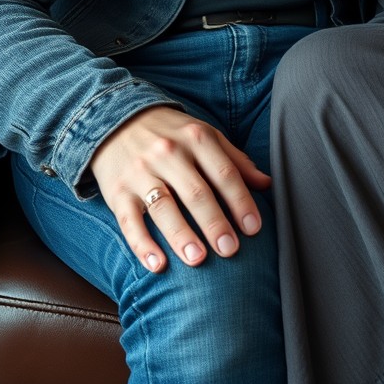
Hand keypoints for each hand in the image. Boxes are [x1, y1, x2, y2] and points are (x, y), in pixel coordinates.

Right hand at [90, 106, 269, 272]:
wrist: (115, 118)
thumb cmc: (171, 134)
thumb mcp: (204, 135)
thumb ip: (235, 160)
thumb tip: (268, 184)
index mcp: (196, 138)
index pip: (224, 173)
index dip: (240, 201)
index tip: (254, 229)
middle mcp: (168, 153)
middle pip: (196, 192)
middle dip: (214, 222)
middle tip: (230, 250)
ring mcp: (141, 172)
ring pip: (163, 206)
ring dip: (181, 234)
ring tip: (198, 259)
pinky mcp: (118, 192)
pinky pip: (130, 221)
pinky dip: (143, 245)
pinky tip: (158, 265)